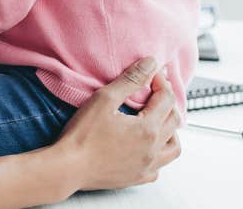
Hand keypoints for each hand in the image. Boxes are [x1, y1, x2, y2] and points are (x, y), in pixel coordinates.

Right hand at [52, 57, 181, 191]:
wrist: (68, 168)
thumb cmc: (82, 136)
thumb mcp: (104, 99)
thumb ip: (130, 80)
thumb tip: (150, 64)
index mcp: (148, 129)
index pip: (166, 99)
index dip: (160, 82)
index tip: (152, 74)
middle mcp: (153, 149)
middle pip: (174, 120)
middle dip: (167, 102)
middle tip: (155, 91)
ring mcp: (147, 166)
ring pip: (173, 147)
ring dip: (171, 130)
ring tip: (159, 120)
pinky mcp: (137, 177)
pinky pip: (159, 167)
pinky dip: (159, 154)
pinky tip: (148, 148)